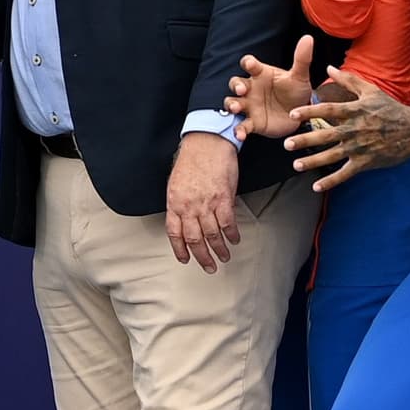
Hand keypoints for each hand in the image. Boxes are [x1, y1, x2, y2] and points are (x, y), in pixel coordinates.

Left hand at [164, 132, 240, 272]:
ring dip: (219, 250)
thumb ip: (181, 203)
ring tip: (224, 257)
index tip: (185, 259)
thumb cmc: (192, 160)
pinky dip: (232, 234)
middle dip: (202, 257)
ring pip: (212, 235)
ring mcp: (206, 203)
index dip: (180, 249)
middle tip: (209, 267)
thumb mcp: (177, 182)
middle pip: (194, 239)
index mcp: (174, 202)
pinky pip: (228, 223)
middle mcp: (188, 206)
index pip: (174, 232)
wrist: (206, 142)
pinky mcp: (223, 199)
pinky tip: (234, 240)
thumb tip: (187, 220)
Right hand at [225, 35, 316, 140]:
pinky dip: (239, 129)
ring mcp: (250, 105)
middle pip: (235, 82)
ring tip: (235, 108)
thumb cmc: (296, 92)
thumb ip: (302, 59)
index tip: (250, 65)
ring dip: (231, 104)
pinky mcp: (253, 122)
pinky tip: (240, 134)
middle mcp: (251, 88)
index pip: (249, 64)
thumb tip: (308, 38)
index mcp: (261, 74)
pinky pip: (242, 125)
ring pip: (233, 102)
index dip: (248, 63)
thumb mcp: (300, 77)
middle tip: (241, 90)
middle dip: (235, 85)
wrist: (300, 115)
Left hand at [282, 66, 409, 193]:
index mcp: (355, 111)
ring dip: (313, 161)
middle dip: (305, 140)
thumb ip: (348, 80)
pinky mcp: (366, 162)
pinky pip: (346, 173)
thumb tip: (328, 67)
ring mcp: (360, 148)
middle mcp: (355, 130)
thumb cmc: (391, 109)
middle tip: (287, 144)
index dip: (310, 112)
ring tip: (296, 165)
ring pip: (332, 156)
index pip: (328, 111)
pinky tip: (316, 186)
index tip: (293, 114)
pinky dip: (331, 181)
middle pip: (326, 135)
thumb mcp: (371, 91)